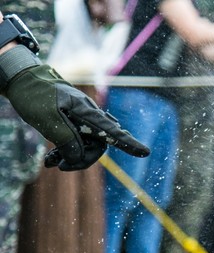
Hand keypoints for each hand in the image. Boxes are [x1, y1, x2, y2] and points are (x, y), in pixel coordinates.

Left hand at [5, 64, 149, 170]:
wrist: (22, 78)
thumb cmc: (35, 95)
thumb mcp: (48, 119)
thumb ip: (67, 139)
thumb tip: (78, 156)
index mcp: (87, 112)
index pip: (112, 131)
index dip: (128, 144)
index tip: (145, 152)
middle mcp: (89, 115)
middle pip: (98, 144)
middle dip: (82, 159)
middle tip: (60, 166)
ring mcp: (82, 118)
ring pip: (87, 145)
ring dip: (71, 157)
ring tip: (51, 162)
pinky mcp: (73, 121)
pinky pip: (77, 141)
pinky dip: (66, 151)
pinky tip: (51, 158)